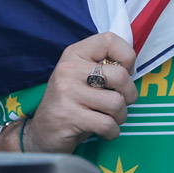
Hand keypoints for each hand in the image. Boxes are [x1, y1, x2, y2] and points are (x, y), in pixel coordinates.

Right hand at [22, 33, 136, 153]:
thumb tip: (131, 67)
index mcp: (74, 53)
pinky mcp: (68, 116)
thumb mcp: (83, 77)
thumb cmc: (71, 103)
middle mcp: (68, 69)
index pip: (109, 40)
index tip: (124, 72)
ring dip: (120, 116)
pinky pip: (107, 124)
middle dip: (129, 95)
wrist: (42, 132)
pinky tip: (103, 131)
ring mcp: (67, 92)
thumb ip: (104, 67)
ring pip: (117, 103)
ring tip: (109, 118)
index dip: (127, 57)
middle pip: (120, 76)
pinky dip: (112, 132)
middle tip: (119, 103)